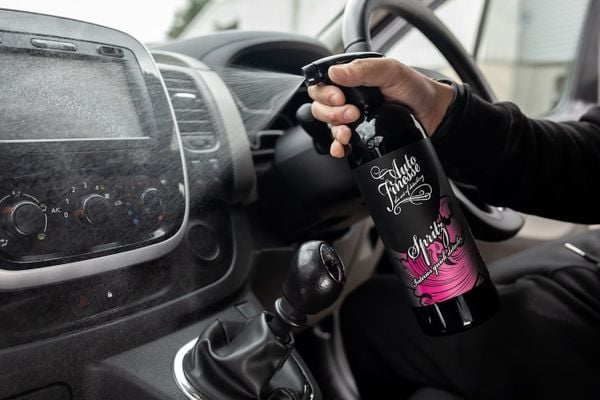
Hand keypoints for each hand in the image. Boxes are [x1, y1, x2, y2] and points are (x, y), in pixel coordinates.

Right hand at [307, 57, 454, 157]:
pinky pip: (339, 144)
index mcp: (352, 79)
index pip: (322, 84)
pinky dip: (337, 147)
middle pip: (321, 107)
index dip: (324, 93)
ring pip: (328, 126)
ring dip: (334, 131)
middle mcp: (349, 98)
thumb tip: (335, 72)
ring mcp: (353, 119)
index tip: (339, 97)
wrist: (434, 112)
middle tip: (352, 113)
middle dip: (331, 113)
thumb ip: (364, 69)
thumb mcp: (391, 71)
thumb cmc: (414, 88)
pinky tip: (342, 148)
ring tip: (349, 132)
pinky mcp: (360, 137)